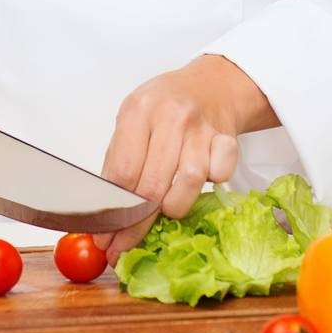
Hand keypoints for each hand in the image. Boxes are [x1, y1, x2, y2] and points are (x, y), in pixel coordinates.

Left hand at [91, 53, 278, 265]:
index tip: (104, 236)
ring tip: (165, 211)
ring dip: (174, 207)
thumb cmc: (164, 108)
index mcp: (137, 110)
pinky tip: (202, 182)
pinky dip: (212, 185)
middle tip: (123, 246)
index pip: (123, 172)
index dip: (113, 212)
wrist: (209, 86)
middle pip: (152, 184)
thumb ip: (120, 160)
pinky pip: (220, 175)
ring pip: (188, 184)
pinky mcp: (227, 139)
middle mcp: (169, 116)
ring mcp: (200, 128)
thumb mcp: (132, 120)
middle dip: (135, 225)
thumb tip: (104, 213)